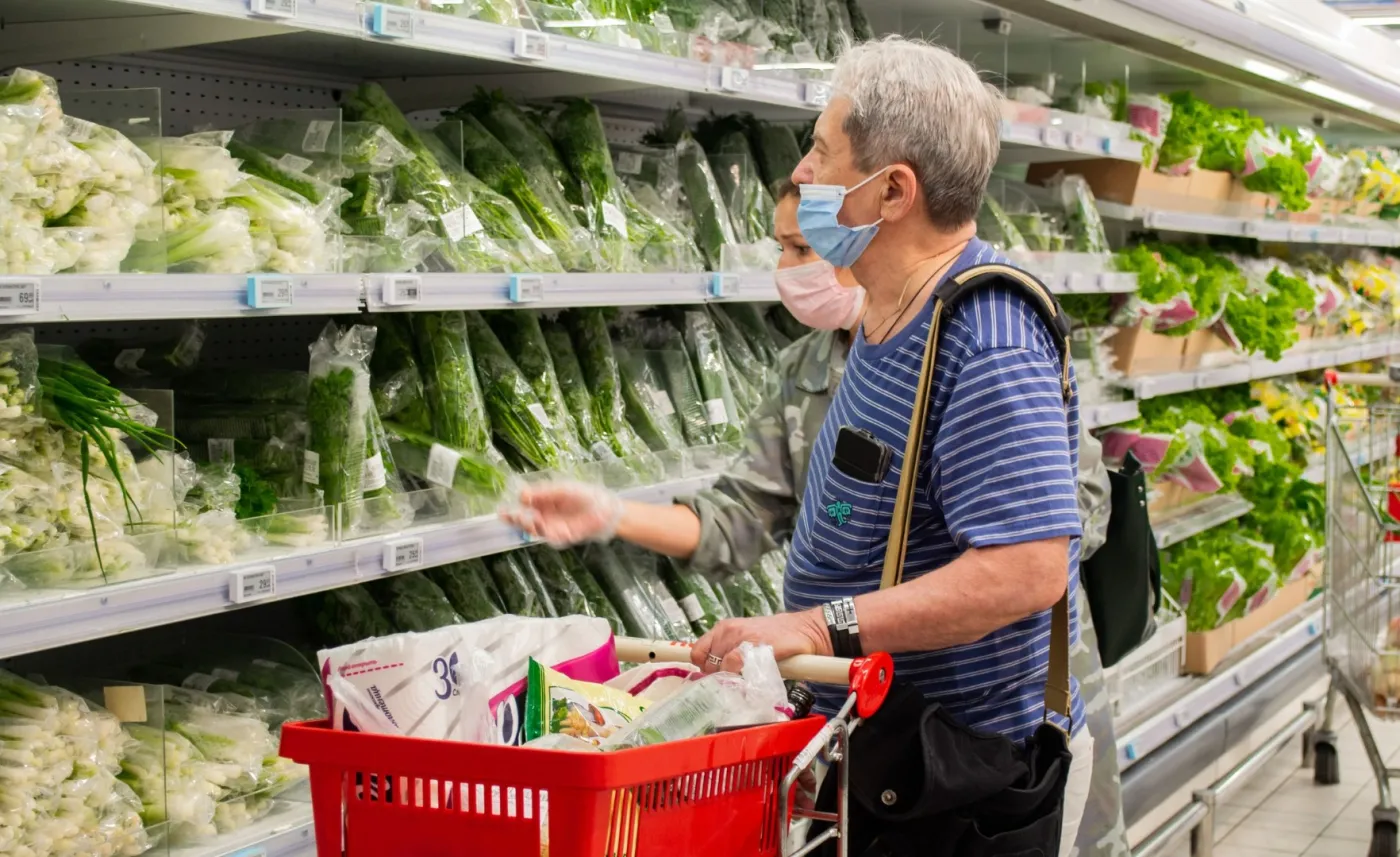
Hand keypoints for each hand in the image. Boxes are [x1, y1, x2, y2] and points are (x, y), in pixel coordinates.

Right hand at [499, 481, 622, 547]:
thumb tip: (521, 495)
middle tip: (510, 515)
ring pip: (535, 531)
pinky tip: (545, 525)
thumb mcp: (562, 489)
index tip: (502, 509)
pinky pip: (551, 538)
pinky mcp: (563, 537)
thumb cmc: (584, 495)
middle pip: (524, 522)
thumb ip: (542, 492)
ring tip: (531, 518)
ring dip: (530, 526)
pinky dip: (548, 533)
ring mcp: (553, 528)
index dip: (511, 510)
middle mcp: (544, 517)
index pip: (522, 508)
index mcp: (542, 504)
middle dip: (516, 520)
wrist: (604, 508)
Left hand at [690, 610, 831, 673]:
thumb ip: (728, 651)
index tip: (713, 677)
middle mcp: (729, 630)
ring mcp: (742, 637)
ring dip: (729, 678)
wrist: (804, 630)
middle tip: (733, 680)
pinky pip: (735, 666)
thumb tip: (714, 672)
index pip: (697, 652)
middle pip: (708, 664)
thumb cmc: (775, 637)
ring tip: (744, 680)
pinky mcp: (756, 646)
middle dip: (717, 676)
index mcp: (724, 628)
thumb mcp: (746, 638)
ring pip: (720, 666)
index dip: (703, 668)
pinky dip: (739, 676)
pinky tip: (751, 678)